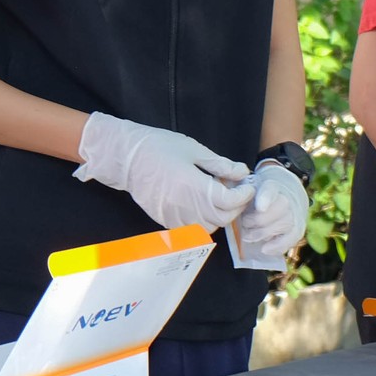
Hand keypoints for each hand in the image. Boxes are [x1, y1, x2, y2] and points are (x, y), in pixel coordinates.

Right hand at [73, 113, 254, 231]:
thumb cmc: (160, 148)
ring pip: (209, 227)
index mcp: (194, 187)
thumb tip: (243, 172)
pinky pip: (192, 228)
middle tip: (237, 189)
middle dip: (235, 206)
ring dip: (220, 215)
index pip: (230, 202)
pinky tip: (201, 202)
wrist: (127, 158)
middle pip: (222, 218)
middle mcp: (186, 207)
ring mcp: (174, 217)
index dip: (244, 195)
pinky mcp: (166, 221)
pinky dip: (203, 220)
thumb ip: (220, 165)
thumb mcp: (194, 150)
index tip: (248, 185)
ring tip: (218, 195)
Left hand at [238, 162, 309, 259]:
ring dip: (264, 232)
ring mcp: (296, 212)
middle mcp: (289, 197)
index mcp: (273, 184)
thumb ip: (241, 196)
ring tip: (248, 236)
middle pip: (280, 207)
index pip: (272, 188)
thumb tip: (232, 207)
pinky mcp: (298, 227)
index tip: (260, 207)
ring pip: (286, 222)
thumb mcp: (249, 189)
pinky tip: (264, 249)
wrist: (286, 195)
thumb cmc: (260, 195)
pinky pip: (292, 238)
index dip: (266, 198)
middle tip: (245, 223)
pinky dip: (278, 246)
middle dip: (259, 220)